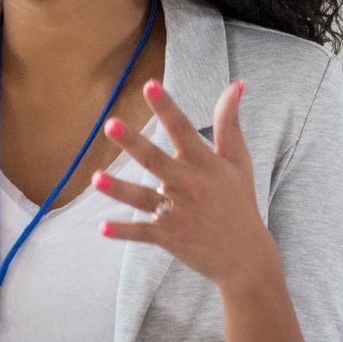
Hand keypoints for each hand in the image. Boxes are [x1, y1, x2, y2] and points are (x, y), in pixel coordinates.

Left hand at [92, 80, 279, 292]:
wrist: (246, 257)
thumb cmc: (239, 203)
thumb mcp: (238, 161)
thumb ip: (230, 123)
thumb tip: (236, 84)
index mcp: (205, 164)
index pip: (183, 129)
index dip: (166, 107)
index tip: (150, 85)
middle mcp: (190, 186)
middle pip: (156, 160)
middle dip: (133, 142)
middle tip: (110, 124)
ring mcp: (179, 213)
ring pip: (144, 198)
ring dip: (119, 189)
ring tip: (96, 178)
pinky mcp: (170, 237)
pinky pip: (142, 233)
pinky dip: (123, 232)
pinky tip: (102, 228)